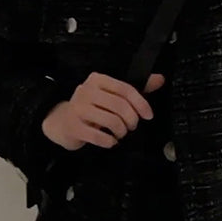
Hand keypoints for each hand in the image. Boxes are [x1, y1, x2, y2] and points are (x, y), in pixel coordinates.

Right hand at [41, 71, 164, 150]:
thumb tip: (160, 79)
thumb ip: (135, 89)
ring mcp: (78, 108)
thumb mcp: (111, 95)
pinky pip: (99, 136)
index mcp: (98, 80)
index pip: (125, 89)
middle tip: (132, 127)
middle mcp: (86, 91)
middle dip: (131, 120)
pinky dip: (110, 141)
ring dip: (121, 131)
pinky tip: (111, 141)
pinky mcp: (73, 126)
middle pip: (120, 105)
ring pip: (111, 121)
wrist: (61, 122)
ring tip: (120, 133)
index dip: (141, 103)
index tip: (148, 116)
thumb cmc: (92, 108)